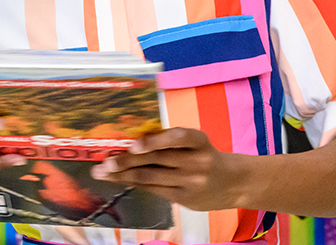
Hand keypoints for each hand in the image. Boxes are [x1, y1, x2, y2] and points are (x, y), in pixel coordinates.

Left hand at [89, 128, 248, 211]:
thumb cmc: (206, 157)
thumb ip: (170, 142)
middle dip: (127, 160)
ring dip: (123, 174)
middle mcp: (197, 161)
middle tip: (104, 161)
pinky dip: (135, 183)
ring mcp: (190, 181)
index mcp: (199, 140)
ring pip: (151, 176)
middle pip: (157, 159)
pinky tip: (121, 179)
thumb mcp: (196, 144)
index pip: (179, 137)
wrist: (233, 183)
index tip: (134, 144)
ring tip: (102, 172)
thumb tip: (131, 141)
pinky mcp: (184, 198)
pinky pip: (154, 189)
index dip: (156, 141)